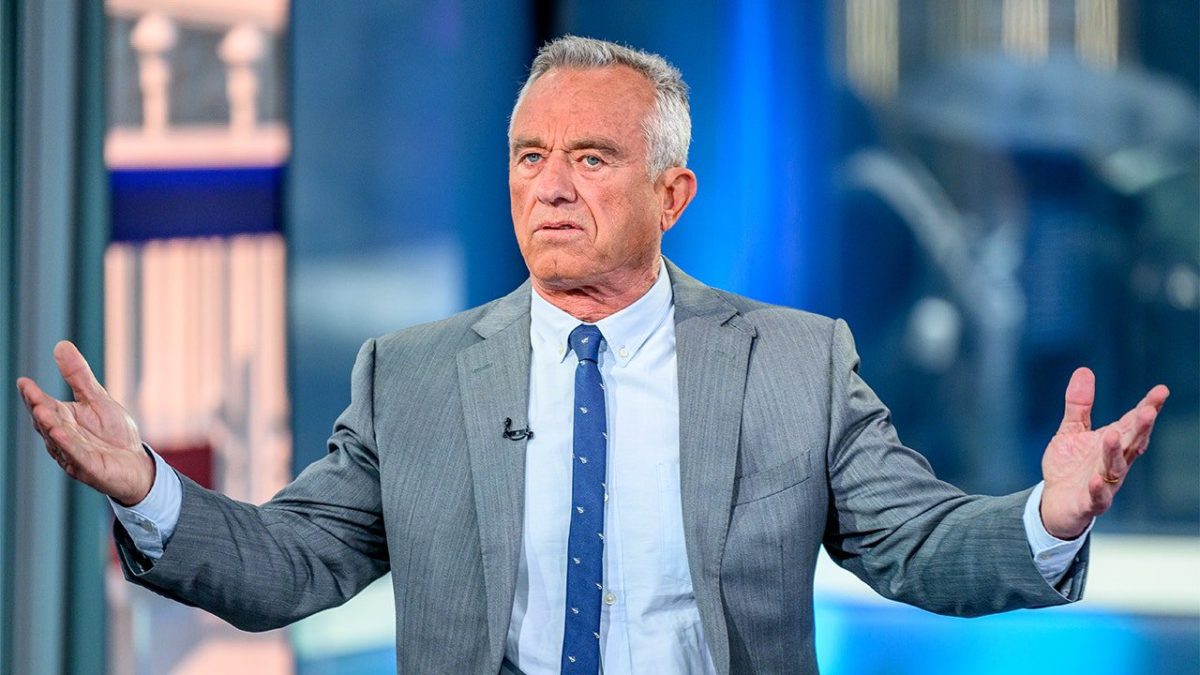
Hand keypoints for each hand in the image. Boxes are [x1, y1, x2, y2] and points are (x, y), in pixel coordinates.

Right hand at [15, 341, 153, 505]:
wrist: (135, 463)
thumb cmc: (114, 432)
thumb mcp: (97, 399)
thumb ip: (78, 376)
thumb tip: (61, 345)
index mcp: (64, 419)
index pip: (45, 405)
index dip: (33, 396)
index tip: (24, 382)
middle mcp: (63, 438)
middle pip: (48, 422)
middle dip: (39, 409)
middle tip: (32, 394)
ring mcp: (74, 454)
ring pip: (58, 439)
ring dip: (49, 426)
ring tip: (41, 411)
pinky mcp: (89, 468)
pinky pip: (77, 455)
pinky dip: (68, 445)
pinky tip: (60, 434)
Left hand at [1040, 367, 1168, 538]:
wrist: (1055, 502)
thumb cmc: (1070, 466)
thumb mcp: (1072, 430)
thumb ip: (1079, 404)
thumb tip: (1084, 370)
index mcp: (1113, 442)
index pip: (1133, 423)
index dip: (1148, 408)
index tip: (1161, 391)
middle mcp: (1114, 462)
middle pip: (1132, 443)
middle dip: (1141, 428)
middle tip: (1149, 410)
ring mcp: (1104, 483)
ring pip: (1116, 468)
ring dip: (1115, 453)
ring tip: (1112, 435)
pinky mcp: (1089, 502)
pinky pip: (1097, 497)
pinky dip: (1097, 489)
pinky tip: (1095, 479)